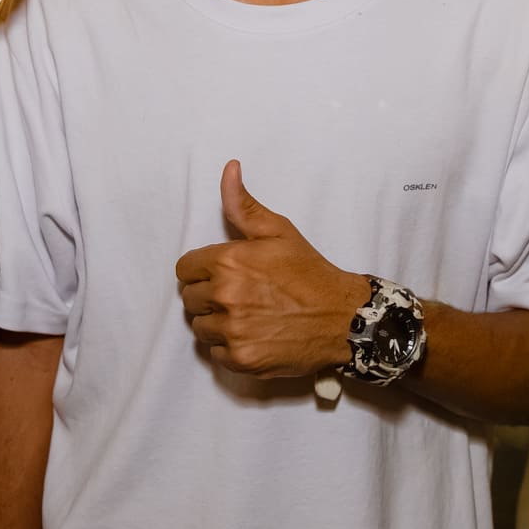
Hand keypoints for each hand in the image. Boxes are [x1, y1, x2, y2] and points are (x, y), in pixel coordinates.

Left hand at [174, 160, 367, 379]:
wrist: (343, 318)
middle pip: (190, 299)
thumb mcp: (279, 231)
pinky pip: (215, 354)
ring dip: (218, 323)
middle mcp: (225, 296)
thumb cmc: (310, 273)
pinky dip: (231, 348)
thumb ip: (243, 205)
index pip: (184, 269)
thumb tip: (229, 168)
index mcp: (228, 261)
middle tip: (241, 295)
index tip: (224, 274)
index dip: (203, 270)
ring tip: (249, 316)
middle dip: (209, 296)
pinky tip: (255, 335)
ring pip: (200, 328)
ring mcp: (232, 330)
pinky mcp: (241, 359)